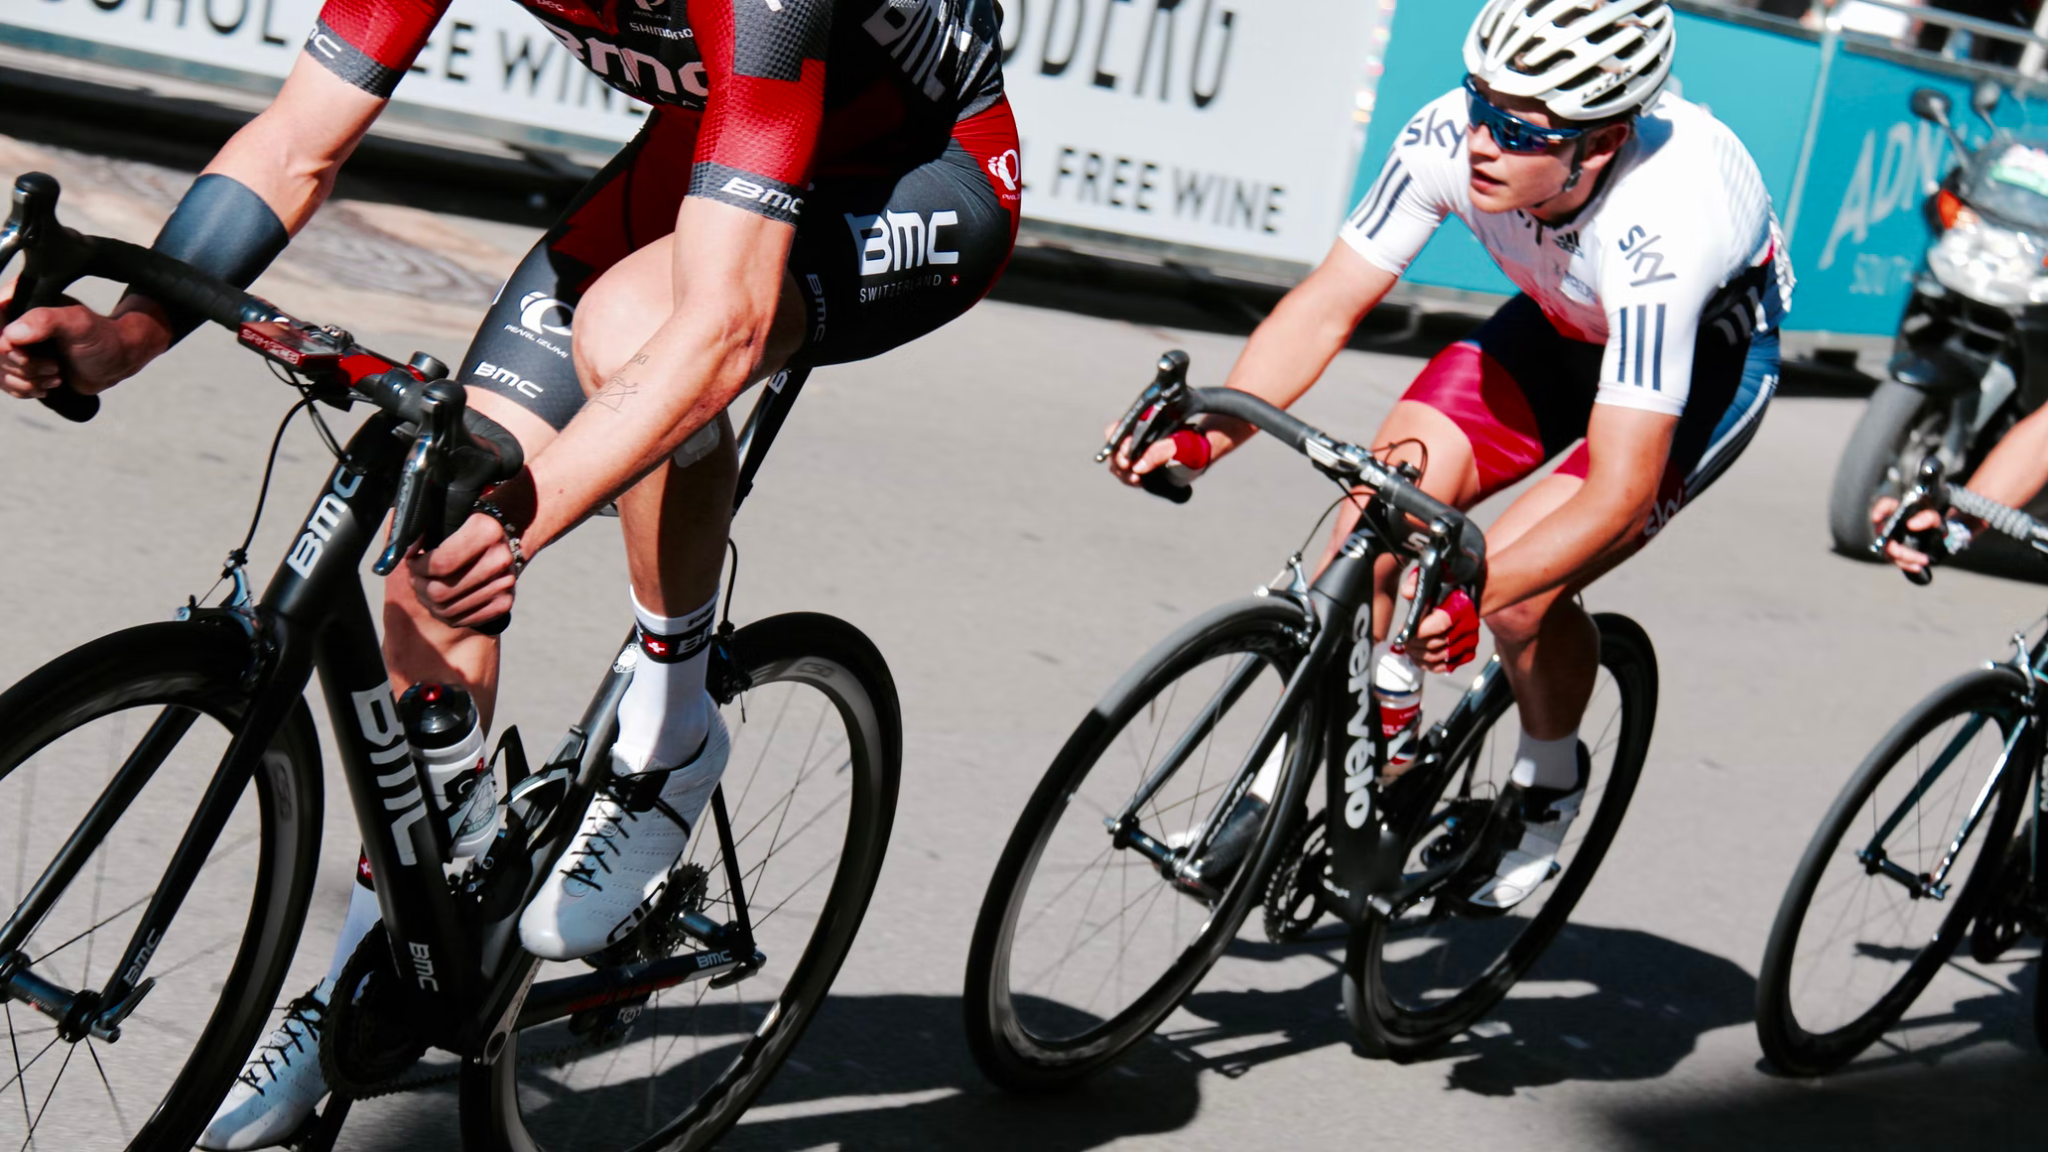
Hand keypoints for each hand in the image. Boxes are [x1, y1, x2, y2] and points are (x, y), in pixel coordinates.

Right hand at [0, 298, 169, 398]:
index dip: (2, 346)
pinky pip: (6, 382)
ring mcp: (15, 343)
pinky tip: (50, 385)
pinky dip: (26, 389)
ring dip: (26, 380)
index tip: (25, 356)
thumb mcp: (79, 325)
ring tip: (57, 375)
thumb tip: (9, 335)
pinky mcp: (21, 364)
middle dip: (22, 366)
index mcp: (21, 300)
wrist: (117, 361)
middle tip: (54, 366)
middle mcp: (13, 320)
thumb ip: (46, 321)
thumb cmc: (103, 338)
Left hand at [406, 512, 519, 627]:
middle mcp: (501, 558)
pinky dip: (446, 614)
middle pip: (440, 591)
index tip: (411, 561)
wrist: (497, 542)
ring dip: (429, 602)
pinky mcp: (505, 603)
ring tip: (427, 588)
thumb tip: (401, 548)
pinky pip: (461, 620)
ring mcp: (505, 583)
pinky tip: (443, 599)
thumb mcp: (441, 517)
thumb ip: (416, 526)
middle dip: (420, 587)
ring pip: (447, 610)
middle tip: (416, 578)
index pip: (441, 563)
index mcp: (487, 530)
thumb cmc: (462, 529)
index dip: (417, 566)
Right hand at [1104, 423, 1211, 487]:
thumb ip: (1158, 453)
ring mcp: (1136, 453)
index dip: (1116, 444)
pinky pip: (1127, 474)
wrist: (1200, 452)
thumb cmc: (1189, 443)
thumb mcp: (1177, 445)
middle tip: (1130, 470)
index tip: (1126, 457)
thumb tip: (1138, 467)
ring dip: (1123, 473)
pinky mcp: (1140, 466)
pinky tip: (1139, 481)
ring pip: (1118, 464)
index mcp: (1139, 426)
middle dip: (1119, 462)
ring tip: (1136, 479)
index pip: (1115, 430)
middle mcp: (1134, 438)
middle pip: (1114, 450)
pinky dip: (1130, 479)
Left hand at [1401, 570, 1479, 672]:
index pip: (1440, 624)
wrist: (1473, 592)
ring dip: (1419, 656)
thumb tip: (1406, 593)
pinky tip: (1419, 658)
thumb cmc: (1447, 586)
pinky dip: (1429, 665)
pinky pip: (1447, 666)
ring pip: (1439, 657)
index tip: (1404, 630)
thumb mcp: (1432, 577)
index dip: (1419, 631)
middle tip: (1403, 640)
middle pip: (1436, 644)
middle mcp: (1469, 625)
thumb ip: (1417, 582)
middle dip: (1414, 644)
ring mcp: (1471, 640)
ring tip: (1408, 649)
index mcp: (1461, 606)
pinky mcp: (1469, 652)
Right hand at [1869, 496, 1943, 575]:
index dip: (1878, 510)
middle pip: (1883, 534)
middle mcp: (1889, 523)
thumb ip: (1927, 517)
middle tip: (1902, 553)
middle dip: (1893, 546)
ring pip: (1888, 550)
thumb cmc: (1933, 520)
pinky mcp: (1895, 550)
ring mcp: (1890, 537)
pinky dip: (1906, 564)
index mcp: (1898, 509)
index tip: (1876, 517)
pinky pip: (1895, 559)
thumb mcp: (1935, 517)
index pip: (1884, 505)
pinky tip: (1917, 566)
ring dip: (1904, 558)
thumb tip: (1911, 525)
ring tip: (1923, 560)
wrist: (1939, 533)